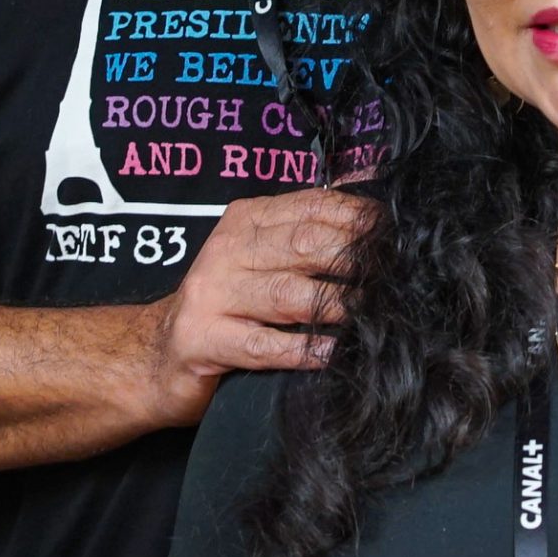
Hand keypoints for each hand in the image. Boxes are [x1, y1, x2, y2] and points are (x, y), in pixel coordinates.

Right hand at [141, 189, 372, 426]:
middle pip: (303, 246)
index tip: (397, 233)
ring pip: (287, 294)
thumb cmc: (228, 303)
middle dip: (355, 258)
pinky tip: (330, 353)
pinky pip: (263, 345)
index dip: (359, 218)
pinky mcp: (204, 340)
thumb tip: (370, 203)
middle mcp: (227, 251)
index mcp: (246, 221)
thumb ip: (308, 231)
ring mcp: (213, 295)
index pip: (311, 207)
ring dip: (336, 304)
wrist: (160, 352)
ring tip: (372, 313)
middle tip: (395, 274)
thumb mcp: (262, 256)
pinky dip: (302, 349)